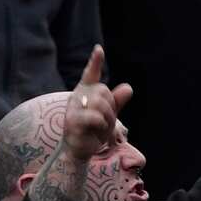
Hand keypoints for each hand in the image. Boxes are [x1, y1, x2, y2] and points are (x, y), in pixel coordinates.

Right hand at [65, 45, 132, 162]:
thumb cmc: (93, 131)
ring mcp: (73, 109)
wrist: (81, 150)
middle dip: (111, 107)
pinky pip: (94, 117)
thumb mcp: (108, 115)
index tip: (99, 49)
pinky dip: (101, 124)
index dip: (95, 63)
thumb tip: (128, 87)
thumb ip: (117, 101)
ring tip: (101, 128)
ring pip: (100, 102)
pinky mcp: (72, 122)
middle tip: (105, 121)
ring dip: (107, 117)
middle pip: (103, 91)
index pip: (90, 75)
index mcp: (85, 92)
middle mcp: (77, 97)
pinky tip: (95, 131)